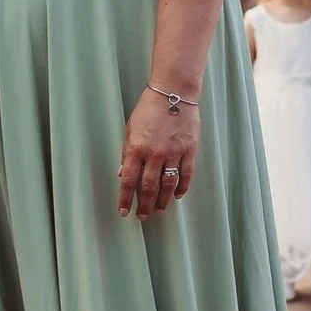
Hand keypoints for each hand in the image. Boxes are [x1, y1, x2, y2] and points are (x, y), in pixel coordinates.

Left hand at [117, 90, 197, 219]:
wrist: (173, 93)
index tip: (123, 212)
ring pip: (167, 185)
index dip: (125, 199)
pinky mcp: (189, 150)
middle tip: (142, 217)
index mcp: (136, 149)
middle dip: (144, 205)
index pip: (128, 181)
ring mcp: (173, 153)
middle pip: (148, 187)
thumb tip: (121, 174)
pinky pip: (186, 174)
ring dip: (162, 201)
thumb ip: (126, 153)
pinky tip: (177, 196)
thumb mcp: (130, 129)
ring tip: (158, 211)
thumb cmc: (148, 109)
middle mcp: (154, 154)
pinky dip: (182, 187)